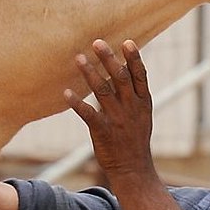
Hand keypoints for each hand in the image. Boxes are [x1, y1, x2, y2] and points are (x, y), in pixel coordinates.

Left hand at [63, 39, 154, 179]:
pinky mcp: (103, 131)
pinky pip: (88, 114)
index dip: (134, 58)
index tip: (127, 41)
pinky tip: (66, 92)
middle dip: (109, 59)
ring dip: (90, 73)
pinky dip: (77, 103)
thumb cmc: (134, 138)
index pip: (140, 75)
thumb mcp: (141, 114)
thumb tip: (121, 69)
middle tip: (97, 42)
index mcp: (143, 102)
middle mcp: (131, 108)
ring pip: (103, 91)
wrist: (133, 168)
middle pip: (120, 78)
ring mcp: (118, 119)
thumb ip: (133, 93)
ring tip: (79, 58)